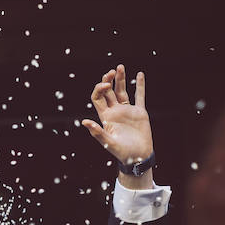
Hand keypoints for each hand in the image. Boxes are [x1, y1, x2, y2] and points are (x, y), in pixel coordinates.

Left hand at [80, 64, 154, 187]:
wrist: (138, 157)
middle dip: (108, 80)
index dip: (100, 89)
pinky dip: (140, 86)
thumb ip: (97, 132)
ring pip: (122, 91)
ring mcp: (127, 111)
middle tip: (112, 71)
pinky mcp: (139, 112)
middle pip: (108, 91)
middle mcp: (115, 111)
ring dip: (121, 79)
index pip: (98, 98)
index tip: (106, 84)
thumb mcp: (108, 143)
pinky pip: (139, 96)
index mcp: (106, 117)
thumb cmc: (122, 153)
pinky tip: (140, 74)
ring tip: (120, 67)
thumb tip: (84, 121)